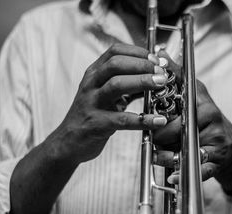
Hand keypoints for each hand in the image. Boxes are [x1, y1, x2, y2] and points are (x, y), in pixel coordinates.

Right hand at [47, 43, 168, 164]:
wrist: (69, 142)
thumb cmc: (92, 115)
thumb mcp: (106, 94)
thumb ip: (126, 84)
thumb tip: (153, 75)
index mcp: (94, 74)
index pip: (115, 52)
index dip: (138, 52)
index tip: (157, 59)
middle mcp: (91, 84)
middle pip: (116, 64)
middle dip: (142, 64)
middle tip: (162, 71)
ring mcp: (92, 103)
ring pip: (116, 85)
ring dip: (142, 81)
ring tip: (162, 84)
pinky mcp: (96, 124)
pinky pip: (122, 120)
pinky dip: (143, 119)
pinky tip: (158, 120)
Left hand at [153, 52, 231, 191]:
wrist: (230, 147)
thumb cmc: (206, 120)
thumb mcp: (195, 94)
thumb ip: (177, 76)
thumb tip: (159, 52)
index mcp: (201, 99)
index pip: (178, 97)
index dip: (160, 104)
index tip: (148, 111)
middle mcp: (211, 115)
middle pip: (176, 125)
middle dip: (159, 134)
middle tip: (152, 138)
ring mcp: (216, 137)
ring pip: (183, 146)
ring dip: (166, 154)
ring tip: (158, 155)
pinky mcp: (217, 158)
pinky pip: (199, 167)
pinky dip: (183, 173)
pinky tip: (173, 178)